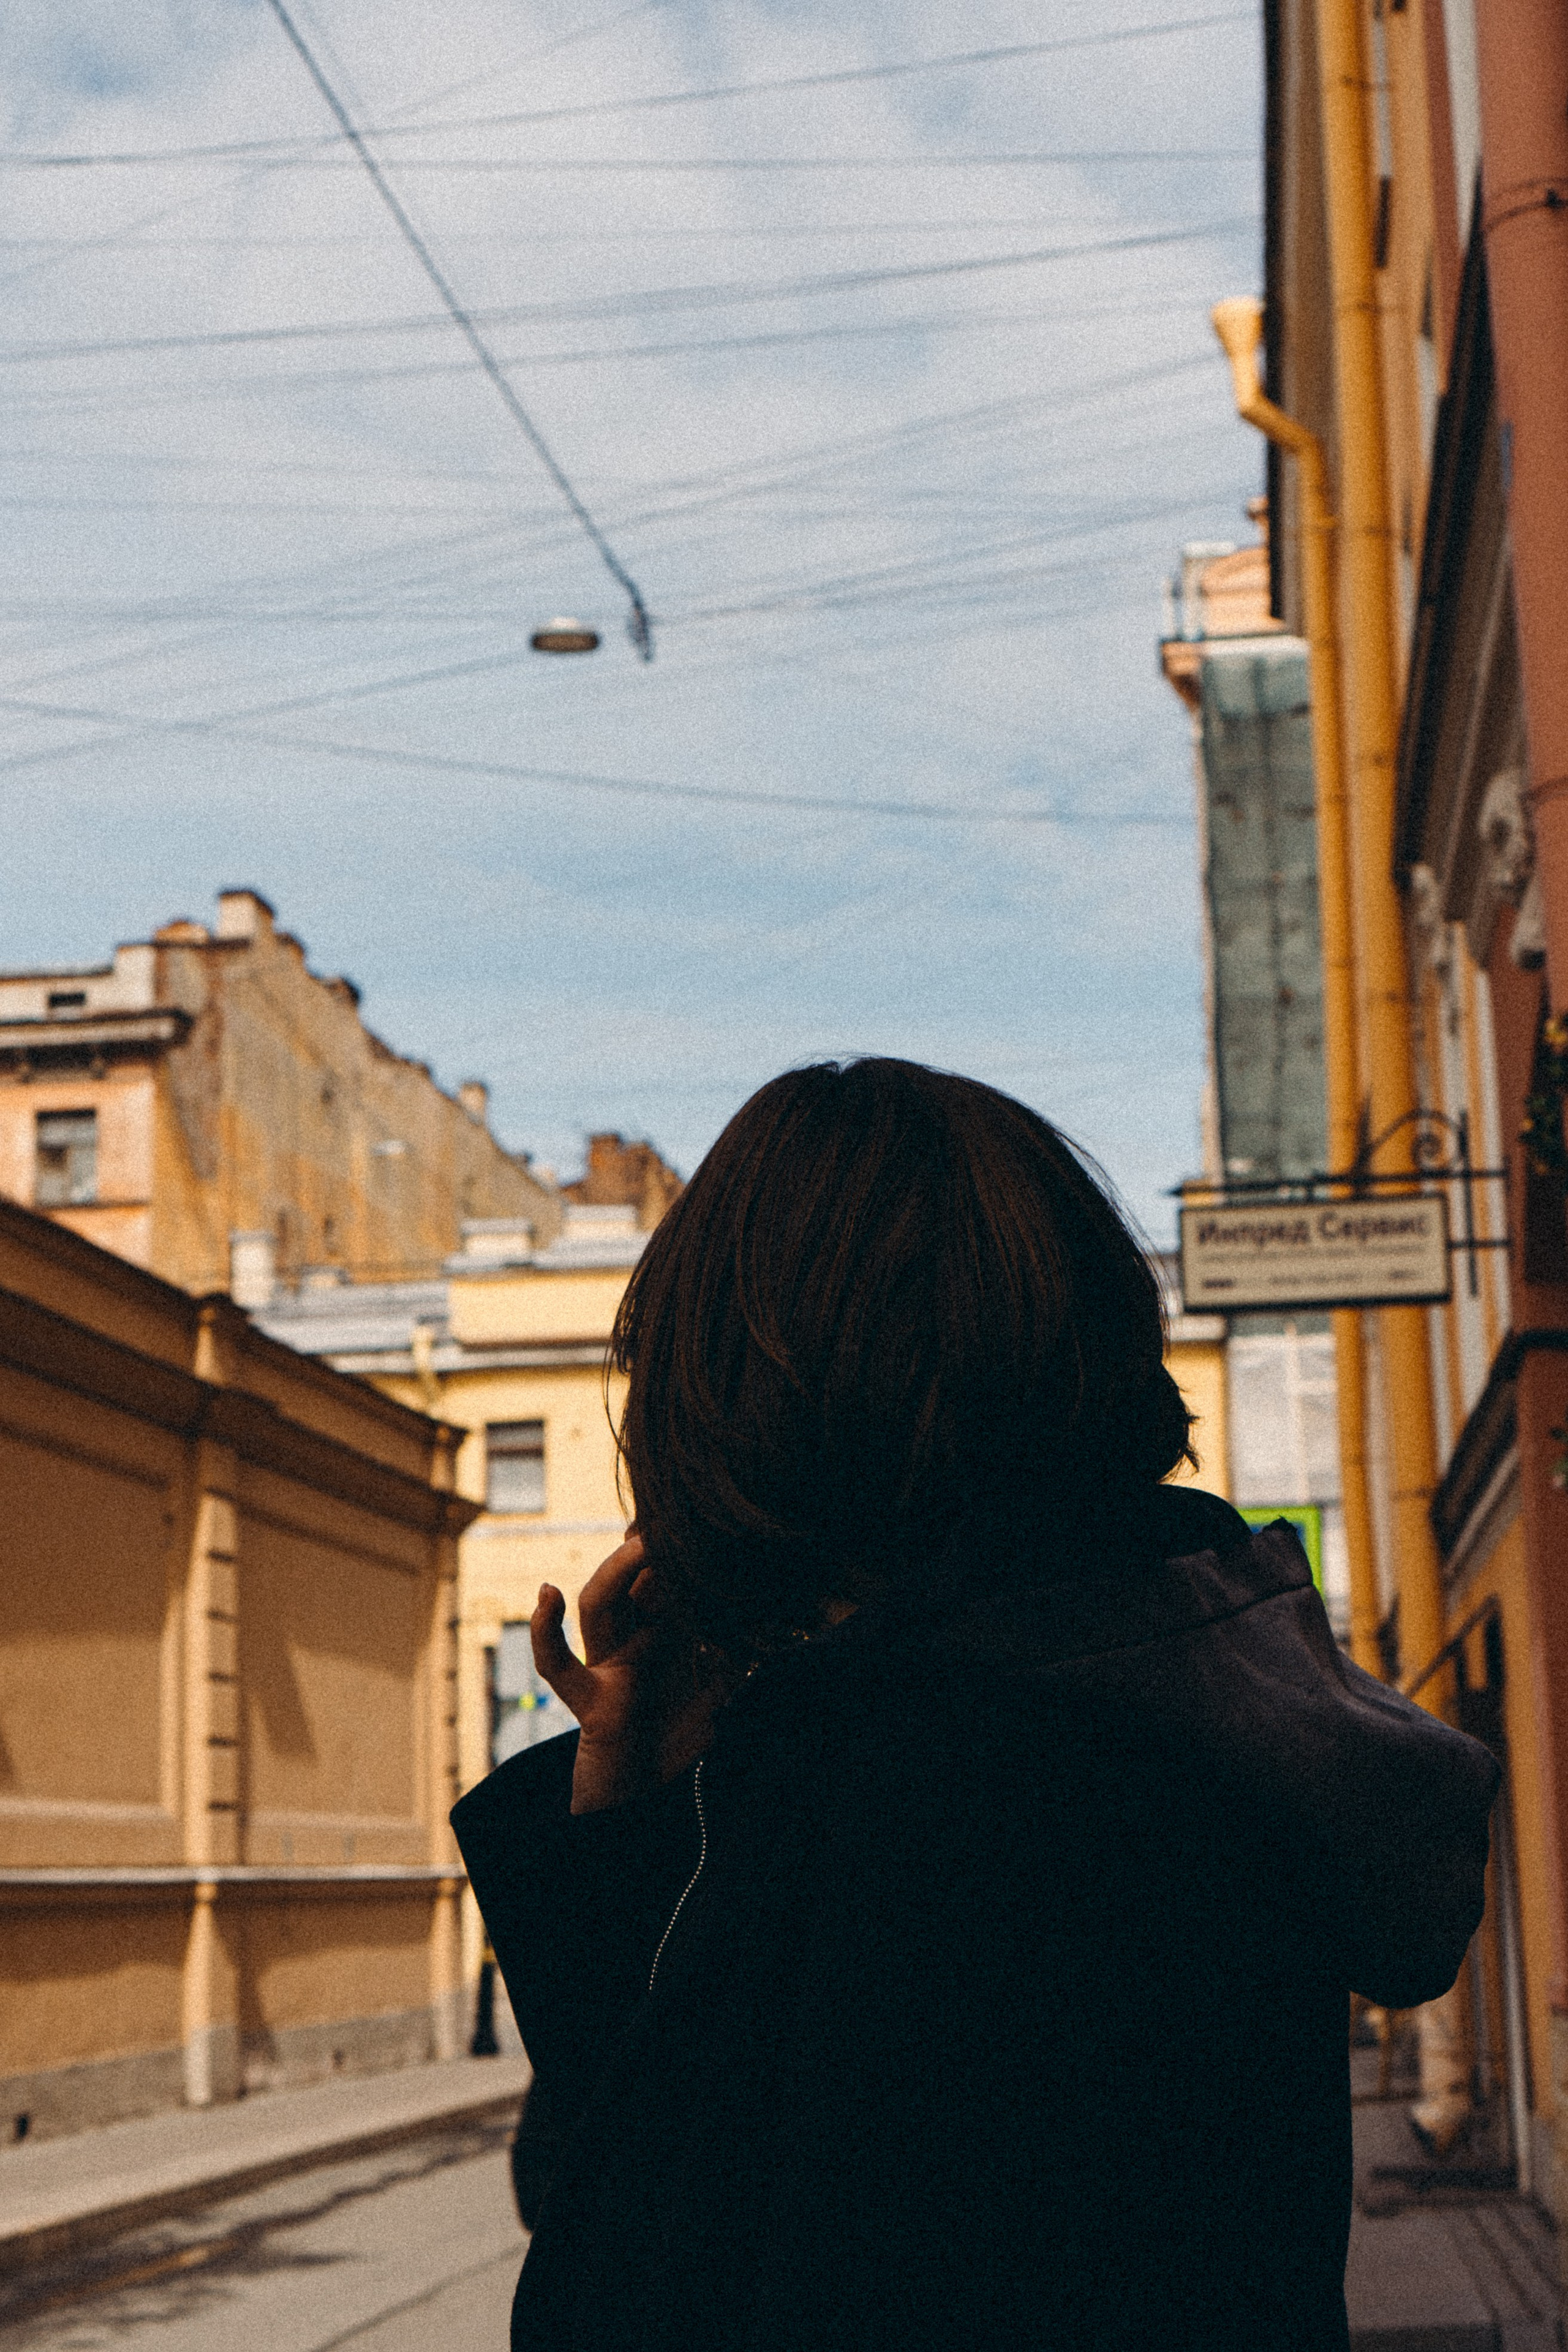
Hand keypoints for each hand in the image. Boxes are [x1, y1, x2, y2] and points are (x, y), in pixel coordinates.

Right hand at [530, 1533, 735, 1812]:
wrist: (643, 1807)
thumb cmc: (678, 1749)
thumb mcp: (722, 1699)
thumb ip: (737, 1665)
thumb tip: (775, 1633)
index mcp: (666, 1637)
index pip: (670, 1580)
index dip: (684, 1549)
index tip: (709, 1518)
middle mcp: (633, 1643)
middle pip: (635, 1580)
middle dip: (649, 1545)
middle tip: (672, 1514)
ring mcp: (607, 1666)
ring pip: (598, 1605)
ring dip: (617, 1572)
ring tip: (637, 1542)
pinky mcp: (589, 1701)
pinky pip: (558, 1665)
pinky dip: (545, 1631)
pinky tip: (548, 1593)